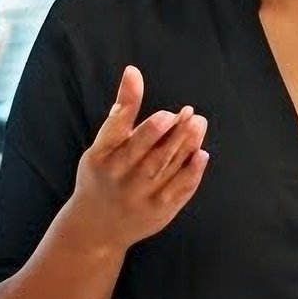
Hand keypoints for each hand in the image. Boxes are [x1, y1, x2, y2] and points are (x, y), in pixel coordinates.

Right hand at [62, 66, 208, 254]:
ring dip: (186, 146)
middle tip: (190, 113)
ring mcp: (141, 198)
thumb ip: (122, 109)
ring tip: (199, 123)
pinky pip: (178, 191)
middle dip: (173, 134)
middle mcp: (121, 179)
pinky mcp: (158, 212)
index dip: (148, 130)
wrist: (96, 227)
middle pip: (151, 156)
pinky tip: (201, 154)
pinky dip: (191, 173)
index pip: (126, 142)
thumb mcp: (102, 144)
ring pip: (167, 170)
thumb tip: (133, 71)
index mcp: (104, 159)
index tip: (167, 115)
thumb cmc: (102, 175)